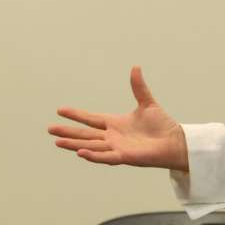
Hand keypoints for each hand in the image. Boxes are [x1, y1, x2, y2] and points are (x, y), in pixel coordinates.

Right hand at [48, 66, 188, 171]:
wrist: (174, 141)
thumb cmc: (162, 125)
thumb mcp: (147, 103)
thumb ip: (138, 87)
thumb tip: (135, 67)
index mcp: (115, 123)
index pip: (91, 118)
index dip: (76, 115)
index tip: (60, 110)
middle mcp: (112, 136)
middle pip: (85, 133)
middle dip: (67, 132)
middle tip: (50, 129)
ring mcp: (116, 147)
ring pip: (90, 145)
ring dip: (74, 144)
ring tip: (58, 142)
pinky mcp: (124, 156)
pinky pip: (105, 157)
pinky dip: (93, 155)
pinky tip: (80, 152)